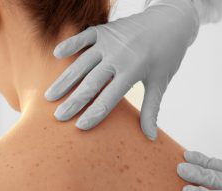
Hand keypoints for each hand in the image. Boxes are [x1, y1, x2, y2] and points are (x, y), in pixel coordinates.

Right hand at [44, 0, 198, 140]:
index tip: (79, 127)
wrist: (171, 20)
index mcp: (134, 70)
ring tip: (50, 96)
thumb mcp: (160, 83)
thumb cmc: (166, 56)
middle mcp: (119, 55)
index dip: (94, 114)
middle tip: (58, 116)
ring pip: (82, 63)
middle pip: (91, 83)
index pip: (109, 98)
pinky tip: (55, 55)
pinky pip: (83, 37)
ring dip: (65, 80)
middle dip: (73, 101)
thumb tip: (150, 138)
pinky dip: (69, 44)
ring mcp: (109, 41)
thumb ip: (151, 110)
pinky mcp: (104, 30)